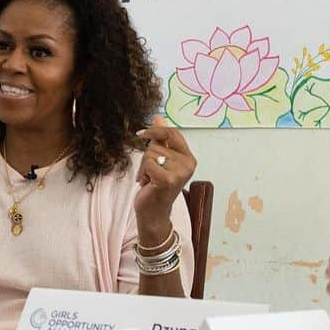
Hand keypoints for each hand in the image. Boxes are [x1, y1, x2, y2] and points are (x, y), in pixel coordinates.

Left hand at [133, 115, 196, 242]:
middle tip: (151, 173)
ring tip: (150, 179)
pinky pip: (148, 163)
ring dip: (144, 167)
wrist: (154, 212)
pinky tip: (148, 184)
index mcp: (189, 158)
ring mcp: (180, 172)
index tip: (140, 133)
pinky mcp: (168, 179)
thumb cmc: (156, 186)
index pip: (173, 133)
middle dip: (147, 157)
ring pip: (150, 153)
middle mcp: (188, 164)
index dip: (155, 130)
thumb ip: (161, 139)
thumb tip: (158, 117)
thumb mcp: (160, 160)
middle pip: (157, 144)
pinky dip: (142, 173)